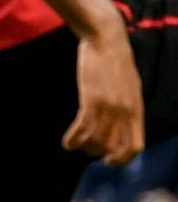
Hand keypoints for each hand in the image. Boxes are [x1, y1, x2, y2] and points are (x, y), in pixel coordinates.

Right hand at [65, 19, 143, 165]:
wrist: (106, 40)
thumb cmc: (115, 62)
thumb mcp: (130, 87)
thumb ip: (128, 106)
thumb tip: (122, 123)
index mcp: (136, 110)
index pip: (135, 147)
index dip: (121, 159)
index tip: (108, 161)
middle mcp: (124, 112)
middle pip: (111, 148)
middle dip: (97, 153)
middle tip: (87, 148)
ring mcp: (107, 106)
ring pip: (95, 141)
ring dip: (83, 147)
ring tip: (75, 144)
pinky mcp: (90, 99)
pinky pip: (81, 128)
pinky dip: (72, 140)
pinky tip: (66, 142)